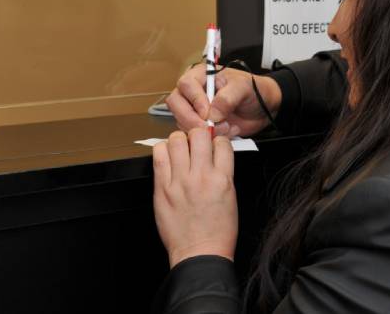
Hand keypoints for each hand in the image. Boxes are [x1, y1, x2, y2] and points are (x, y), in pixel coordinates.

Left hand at [153, 128, 237, 267]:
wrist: (199, 254)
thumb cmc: (217, 232)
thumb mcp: (230, 198)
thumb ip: (223, 173)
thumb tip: (215, 155)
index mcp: (223, 180)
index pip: (222, 143)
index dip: (217, 141)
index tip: (212, 145)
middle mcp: (201, 177)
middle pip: (199, 134)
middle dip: (198, 135)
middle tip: (195, 143)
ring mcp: (180, 181)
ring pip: (176, 140)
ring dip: (179, 140)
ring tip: (179, 150)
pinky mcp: (162, 187)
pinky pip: (159, 155)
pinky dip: (162, 150)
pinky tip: (167, 157)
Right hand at [165, 64, 282, 136]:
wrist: (264, 108)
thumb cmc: (253, 91)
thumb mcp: (244, 88)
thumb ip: (227, 97)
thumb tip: (211, 113)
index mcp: (201, 75)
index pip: (186, 85)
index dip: (194, 100)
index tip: (208, 112)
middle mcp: (193, 91)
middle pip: (176, 103)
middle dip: (191, 118)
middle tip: (209, 127)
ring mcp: (194, 109)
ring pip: (182, 121)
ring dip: (202, 129)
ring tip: (226, 127)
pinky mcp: (199, 125)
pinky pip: (193, 134)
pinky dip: (208, 137)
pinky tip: (226, 132)